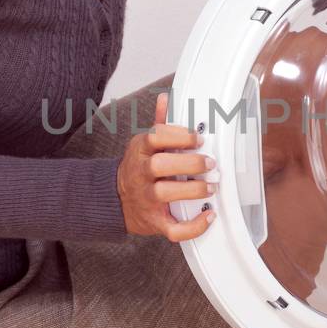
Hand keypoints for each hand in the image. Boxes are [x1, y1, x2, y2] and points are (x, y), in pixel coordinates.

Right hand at [116, 92, 215, 239]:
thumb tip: (165, 98)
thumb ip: (159, 126)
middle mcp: (140, 175)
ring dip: (192, 190)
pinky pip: (173, 229)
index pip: (154, 138)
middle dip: (188, 163)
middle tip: (210, 163)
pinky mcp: (154, 222)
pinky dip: (193, 226)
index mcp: (139, 152)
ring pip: (165, 194)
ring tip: (211, 186)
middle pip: (159, 165)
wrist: (116, 200)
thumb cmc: (138, 169)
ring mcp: (146, 199)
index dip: (178, 136)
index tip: (198, 138)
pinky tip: (208, 215)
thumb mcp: (143, 145)